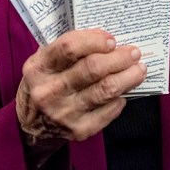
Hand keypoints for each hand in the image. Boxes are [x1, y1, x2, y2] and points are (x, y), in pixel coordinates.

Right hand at [16, 29, 145, 150]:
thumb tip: (106, 40)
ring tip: (139, 69)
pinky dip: (120, 100)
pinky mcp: (78, 130)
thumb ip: (69, 50)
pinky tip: (123, 92)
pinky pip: (108, 111)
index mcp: (38, 68)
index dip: (94, 40)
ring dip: (127, 77)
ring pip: (105, 90)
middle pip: (92, 69)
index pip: (69, 47)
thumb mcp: (44, 63)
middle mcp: (49, 91)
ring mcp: (63, 113)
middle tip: (133, 53)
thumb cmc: (44, 85)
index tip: (111, 40)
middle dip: (119, 58)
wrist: (31, 126)